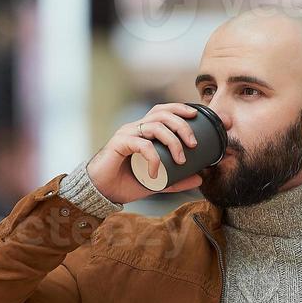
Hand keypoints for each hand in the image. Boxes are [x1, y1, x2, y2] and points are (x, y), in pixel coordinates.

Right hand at [86, 102, 205, 203]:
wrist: (102, 193)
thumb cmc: (125, 184)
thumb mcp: (158, 182)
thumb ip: (177, 180)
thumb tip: (200, 179)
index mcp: (143, 131)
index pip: (163, 111)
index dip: (181, 109)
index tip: (197, 115)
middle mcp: (135, 128)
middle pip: (162, 113)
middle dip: (182, 125)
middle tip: (193, 144)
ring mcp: (126, 134)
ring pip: (154, 126)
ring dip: (172, 141)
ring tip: (181, 160)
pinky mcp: (119, 144)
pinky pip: (142, 145)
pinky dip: (154, 158)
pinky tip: (156, 174)